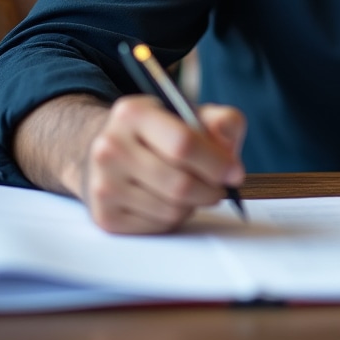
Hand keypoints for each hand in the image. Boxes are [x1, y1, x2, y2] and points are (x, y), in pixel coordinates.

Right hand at [14, 92, 245, 233]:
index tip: (236, 173)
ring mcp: (103, 184)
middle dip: (211, 189)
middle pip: (179, 183)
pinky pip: (157, 226)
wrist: (110, 152)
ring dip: (194, 204)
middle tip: (221, 187)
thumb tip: (226, 137)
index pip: (183, 144)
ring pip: (171, 209)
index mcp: (133, 113)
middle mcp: (110, 147)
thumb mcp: (190, 113)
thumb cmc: (160, 133)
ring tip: (195, 190)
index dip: (216, 163)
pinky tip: (171, 200)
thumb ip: (220, 120)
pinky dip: (175, 218)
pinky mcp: (104, 216)